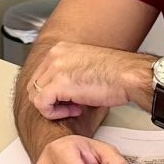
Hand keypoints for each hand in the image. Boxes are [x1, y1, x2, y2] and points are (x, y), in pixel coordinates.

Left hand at [24, 41, 153, 122]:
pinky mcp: (59, 84)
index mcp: (60, 49)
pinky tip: (73, 111)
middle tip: (70, 106)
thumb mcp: (85, 66)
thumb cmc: (117, 74)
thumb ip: (68, 73)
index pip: (39, 74)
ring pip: (35, 95)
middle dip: (49, 100)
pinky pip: (41, 104)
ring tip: (73, 108)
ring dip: (52, 107)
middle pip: (34, 85)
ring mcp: (55, 68)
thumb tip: (59, 91)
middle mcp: (55, 55)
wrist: (130, 76)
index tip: (67, 98)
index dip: (51, 91)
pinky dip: (54, 113)